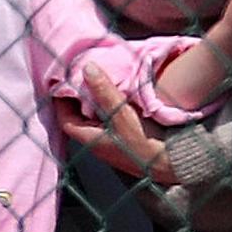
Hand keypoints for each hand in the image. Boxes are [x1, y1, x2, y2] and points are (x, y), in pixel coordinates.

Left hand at [57, 64, 174, 183]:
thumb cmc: (142, 145)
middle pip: (79, 116)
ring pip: (95, 117)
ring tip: (97, 81)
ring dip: (95, 100)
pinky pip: (110, 119)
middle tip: (79, 78)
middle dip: (77, 98)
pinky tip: (116, 94)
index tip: (62, 83)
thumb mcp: (121, 115)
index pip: (65, 118)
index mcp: (89, 138)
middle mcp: (97, 141)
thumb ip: (104, 92)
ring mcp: (111, 141)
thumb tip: (88, 68)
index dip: (60, 101)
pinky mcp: (125, 138)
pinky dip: (109, 106)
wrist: (171, 163)